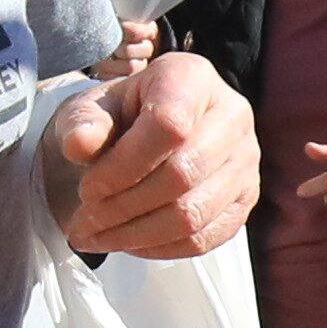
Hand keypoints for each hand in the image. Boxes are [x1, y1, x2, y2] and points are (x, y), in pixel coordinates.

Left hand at [49, 52, 260, 258]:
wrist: (142, 133)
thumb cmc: (116, 117)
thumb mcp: (89, 110)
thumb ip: (83, 124)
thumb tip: (80, 144)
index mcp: (191, 78)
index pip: (169, 125)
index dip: (124, 166)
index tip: (87, 189)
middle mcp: (232, 114)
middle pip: (182, 175)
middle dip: (123, 208)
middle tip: (83, 223)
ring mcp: (246, 159)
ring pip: (193, 213)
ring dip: (136, 234)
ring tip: (96, 237)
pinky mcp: (246, 197)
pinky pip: (205, 237)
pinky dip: (160, 248)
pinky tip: (128, 242)